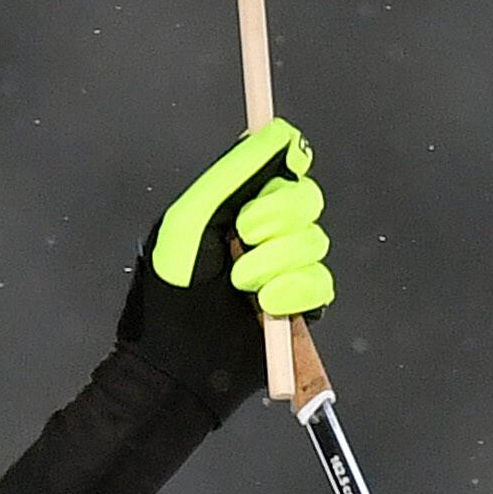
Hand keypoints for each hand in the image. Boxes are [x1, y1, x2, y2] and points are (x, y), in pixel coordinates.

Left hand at [115, 118, 331, 400]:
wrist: (178, 361)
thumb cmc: (171, 289)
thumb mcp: (190, 219)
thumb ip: (232, 173)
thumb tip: (280, 132)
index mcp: (236, 206)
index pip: (282, 168)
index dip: (287, 165)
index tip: (281, 170)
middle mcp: (266, 233)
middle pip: (307, 199)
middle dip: (278, 217)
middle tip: (243, 236)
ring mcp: (286, 269)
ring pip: (315, 242)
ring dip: (276, 263)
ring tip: (241, 287)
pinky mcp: (301, 306)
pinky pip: (322, 283)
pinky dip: (294, 292)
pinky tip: (266, 307)